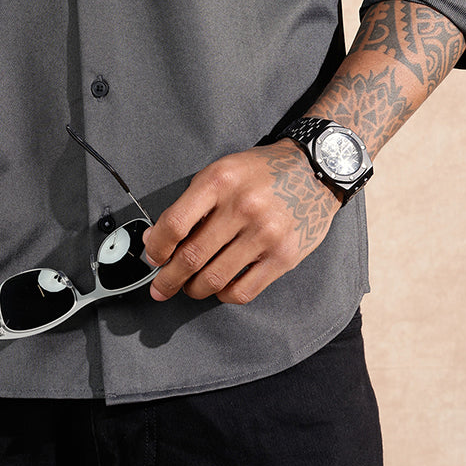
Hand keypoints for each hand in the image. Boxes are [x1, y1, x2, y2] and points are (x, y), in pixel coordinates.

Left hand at [142, 141, 340, 304]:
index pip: (176, 223)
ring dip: (193, 290)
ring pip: (215, 279)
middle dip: (168, 279)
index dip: (157, 247)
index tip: (152, 256)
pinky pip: (243, 291)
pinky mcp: (284, 257)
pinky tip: (219, 286)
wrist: (313, 170)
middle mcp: (242, 207)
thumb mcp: (221, 172)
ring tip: (189, 287)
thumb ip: (191, 204)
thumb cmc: (260, 172)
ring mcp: (265, 234)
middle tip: (160, 287)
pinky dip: (223, 295)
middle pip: (192, 257)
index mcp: (220, 181)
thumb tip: (157, 238)